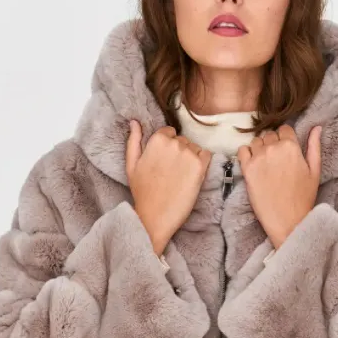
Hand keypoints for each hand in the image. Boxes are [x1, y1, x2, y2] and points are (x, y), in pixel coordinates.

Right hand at [125, 120, 211, 254]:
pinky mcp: (200, 167)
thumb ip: (134, 140)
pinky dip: (202, 163)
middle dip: (179, 152)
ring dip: (190, 158)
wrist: (155, 216)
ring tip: (180, 176)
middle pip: (182, 140)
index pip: (169, 132)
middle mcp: (175, 143)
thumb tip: (134, 122)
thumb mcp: (131, 164)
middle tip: (172, 172)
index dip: (166, 147)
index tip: (164, 162)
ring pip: (194, 148)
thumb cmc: (142, 192)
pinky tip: (192, 175)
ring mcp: (189, 154)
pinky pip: (206, 155)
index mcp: (157, 139)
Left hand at [236, 123, 322, 247]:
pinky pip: (242, 150)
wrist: (287, 220)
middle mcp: (273, 148)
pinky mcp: (247, 169)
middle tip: (276, 160)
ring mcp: (258, 158)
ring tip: (265, 163)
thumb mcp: (314, 170)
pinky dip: (246, 154)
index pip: (284, 129)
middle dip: (272, 143)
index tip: (286, 149)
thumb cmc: (303, 197)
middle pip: (269, 134)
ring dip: (260, 148)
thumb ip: (314, 146)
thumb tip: (316, 127)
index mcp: (291, 146)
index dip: (285, 138)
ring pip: (256, 141)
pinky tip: (254, 164)